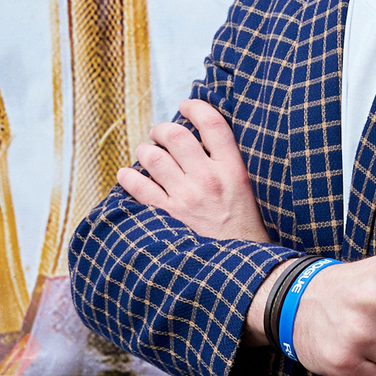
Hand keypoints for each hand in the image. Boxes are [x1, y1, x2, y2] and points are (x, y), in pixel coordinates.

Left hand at [117, 99, 268, 242]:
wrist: (241, 269)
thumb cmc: (245, 229)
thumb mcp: (248, 190)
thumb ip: (229, 164)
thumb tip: (204, 138)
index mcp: (233, 170)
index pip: (213, 123)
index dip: (195, 106)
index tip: (186, 106)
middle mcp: (209, 179)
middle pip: (176, 135)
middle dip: (161, 129)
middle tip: (159, 134)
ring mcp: (187, 198)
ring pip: (153, 157)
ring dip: (144, 151)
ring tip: (146, 153)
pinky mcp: (168, 217)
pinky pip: (139, 187)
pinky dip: (128, 177)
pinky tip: (127, 175)